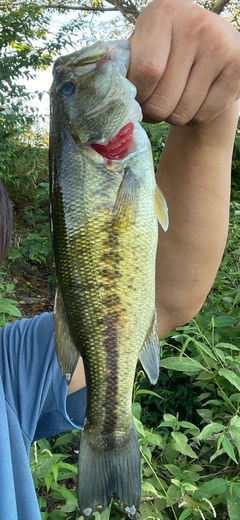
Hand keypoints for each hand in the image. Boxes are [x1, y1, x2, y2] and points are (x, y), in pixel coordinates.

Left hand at [127, 0, 239, 124]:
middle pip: (162, 99)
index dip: (137, 95)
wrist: (212, 44)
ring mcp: (221, 45)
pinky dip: (193, 118)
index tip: (136, 97)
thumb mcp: (144, 45)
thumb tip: (111, 98)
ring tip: (175, 99)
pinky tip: (195, 99)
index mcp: (164, 12)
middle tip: (154, 105)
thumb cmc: (166, 49)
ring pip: (182, 113)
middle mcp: (195, 23)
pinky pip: (203, 115)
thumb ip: (127, 66)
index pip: (146, 71)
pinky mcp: (238, 68)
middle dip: (153, 113)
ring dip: (172, 117)